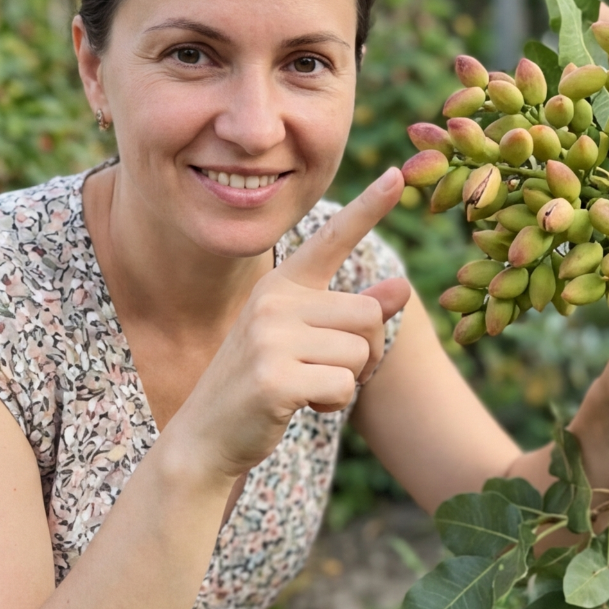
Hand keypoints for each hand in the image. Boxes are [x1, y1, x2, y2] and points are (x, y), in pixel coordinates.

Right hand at [162, 169, 412, 480]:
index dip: (368, 207)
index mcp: (281, 285)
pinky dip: (332, 404)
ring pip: (360, 353)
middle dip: (364, 352)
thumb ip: (352, 312)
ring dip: (346, 381)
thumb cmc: (263, 382)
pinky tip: (298, 406)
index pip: (331, 239)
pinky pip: (343, 385)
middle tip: (326, 370)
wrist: (206, 435)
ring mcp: (270, 338)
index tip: (397, 173)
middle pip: (368, 315)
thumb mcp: (305, 339)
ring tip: (305, 387)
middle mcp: (273, 301)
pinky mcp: (274, 378)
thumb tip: (402, 286)